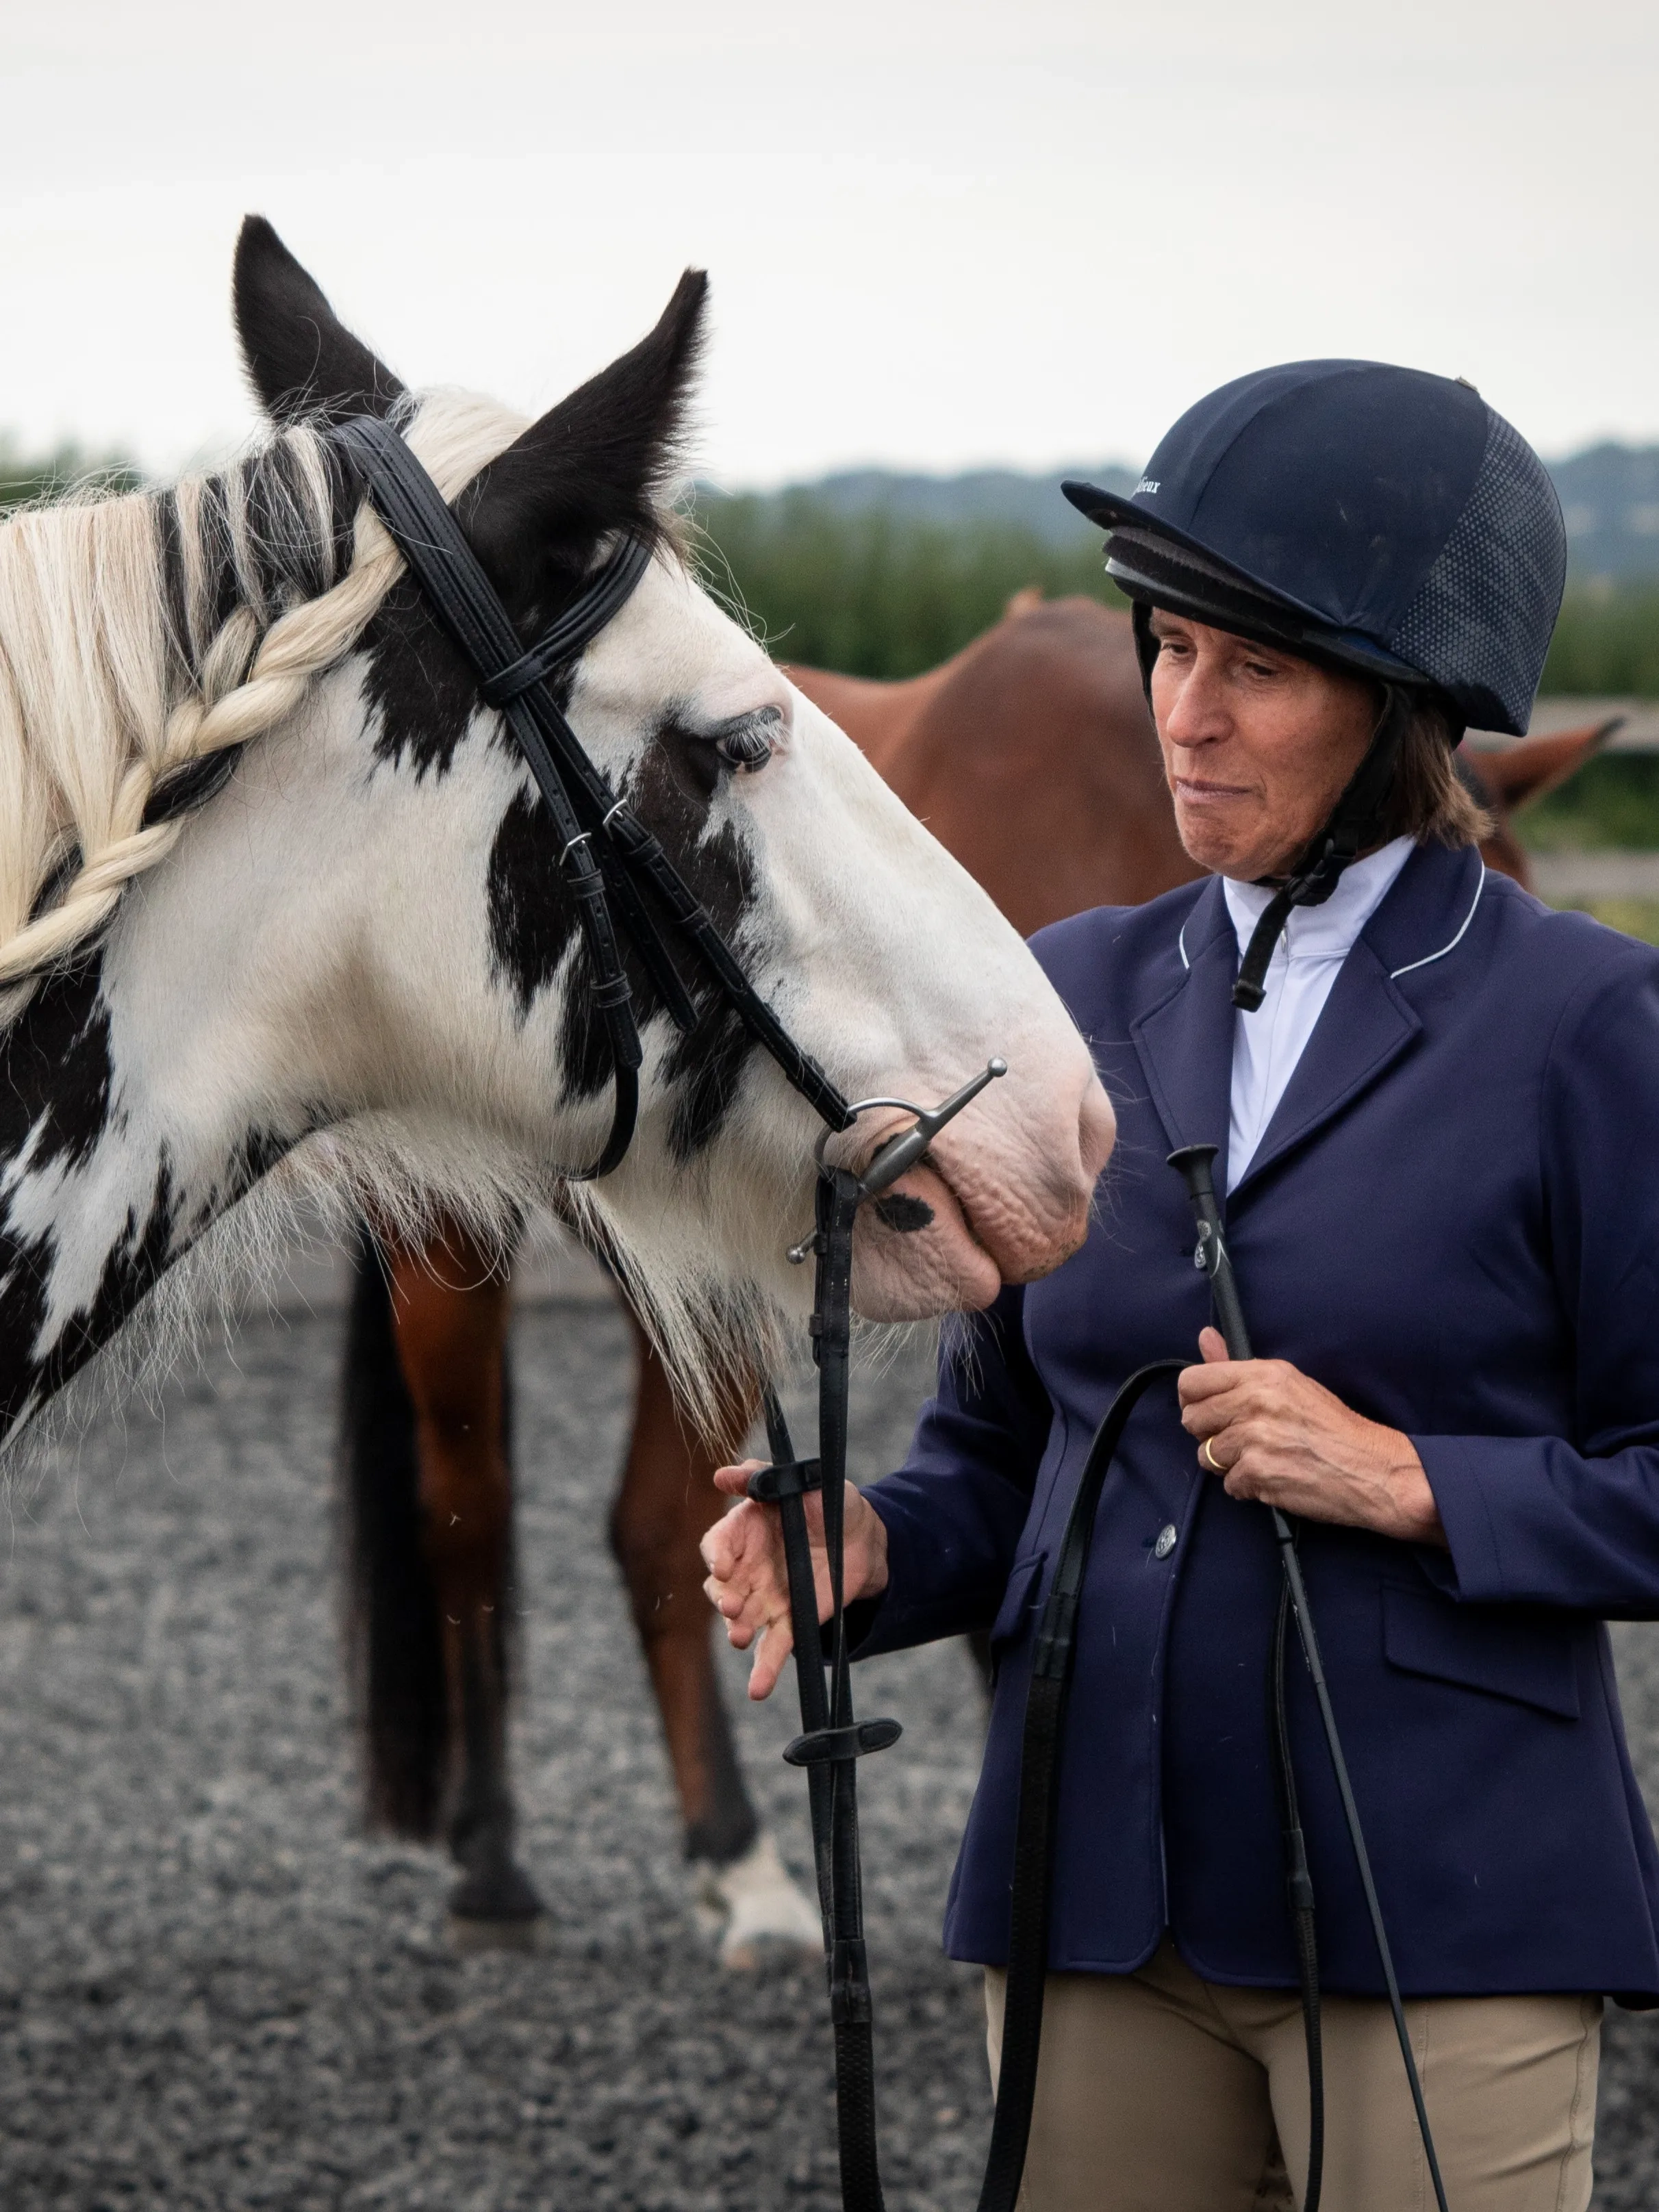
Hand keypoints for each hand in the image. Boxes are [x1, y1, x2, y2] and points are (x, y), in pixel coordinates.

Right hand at [700, 1463, 890, 1699]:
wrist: (864, 1536)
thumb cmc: (828, 1502)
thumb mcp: (802, 1481)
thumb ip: (764, 1477)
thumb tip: (724, 1472)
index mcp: (744, 1530)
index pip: (717, 1544)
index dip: (716, 1556)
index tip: (723, 1566)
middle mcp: (747, 1567)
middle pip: (721, 1587)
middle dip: (722, 1599)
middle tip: (733, 1607)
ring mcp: (764, 1598)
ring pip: (740, 1620)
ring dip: (737, 1632)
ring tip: (742, 1639)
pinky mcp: (788, 1622)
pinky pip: (772, 1648)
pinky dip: (763, 1669)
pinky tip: (758, 1689)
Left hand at [1179, 1327, 1445, 1546]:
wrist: (1372, 1468)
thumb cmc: (1334, 1427)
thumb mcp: (1290, 1384)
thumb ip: (1237, 1367)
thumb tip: (1205, 1338)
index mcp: (1262, 1374)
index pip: (1192, 1381)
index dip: (1193, 1400)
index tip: (1206, 1411)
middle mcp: (1254, 1401)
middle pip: (1192, 1420)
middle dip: (1210, 1435)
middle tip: (1240, 1440)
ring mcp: (1254, 1438)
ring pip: (1207, 1455)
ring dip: (1230, 1464)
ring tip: (1264, 1458)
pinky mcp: (1258, 1472)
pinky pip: (1229, 1484)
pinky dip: (1248, 1487)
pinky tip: (1275, 1477)